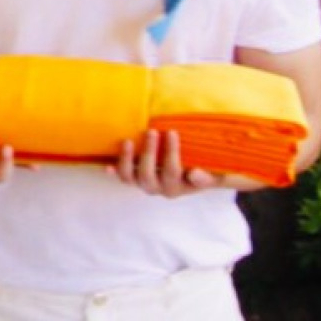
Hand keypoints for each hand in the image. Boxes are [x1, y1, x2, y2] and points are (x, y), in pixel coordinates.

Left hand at [110, 130, 225, 197]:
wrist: (198, 176)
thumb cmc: (207, 171)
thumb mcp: (213, 175)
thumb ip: (207, 177)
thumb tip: (194, 173)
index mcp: (178, 187)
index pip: (172, 171)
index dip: (171, 153)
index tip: (172, 132)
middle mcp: (159, 188)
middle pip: (148, 175)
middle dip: (148, 153)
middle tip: (152, 131)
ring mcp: (146, 183)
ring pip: (131, 178)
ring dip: (127, 160)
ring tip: (128, 142)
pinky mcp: (136, 178)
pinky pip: (123, 178)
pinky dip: (115, 172)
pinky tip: (107, 167)